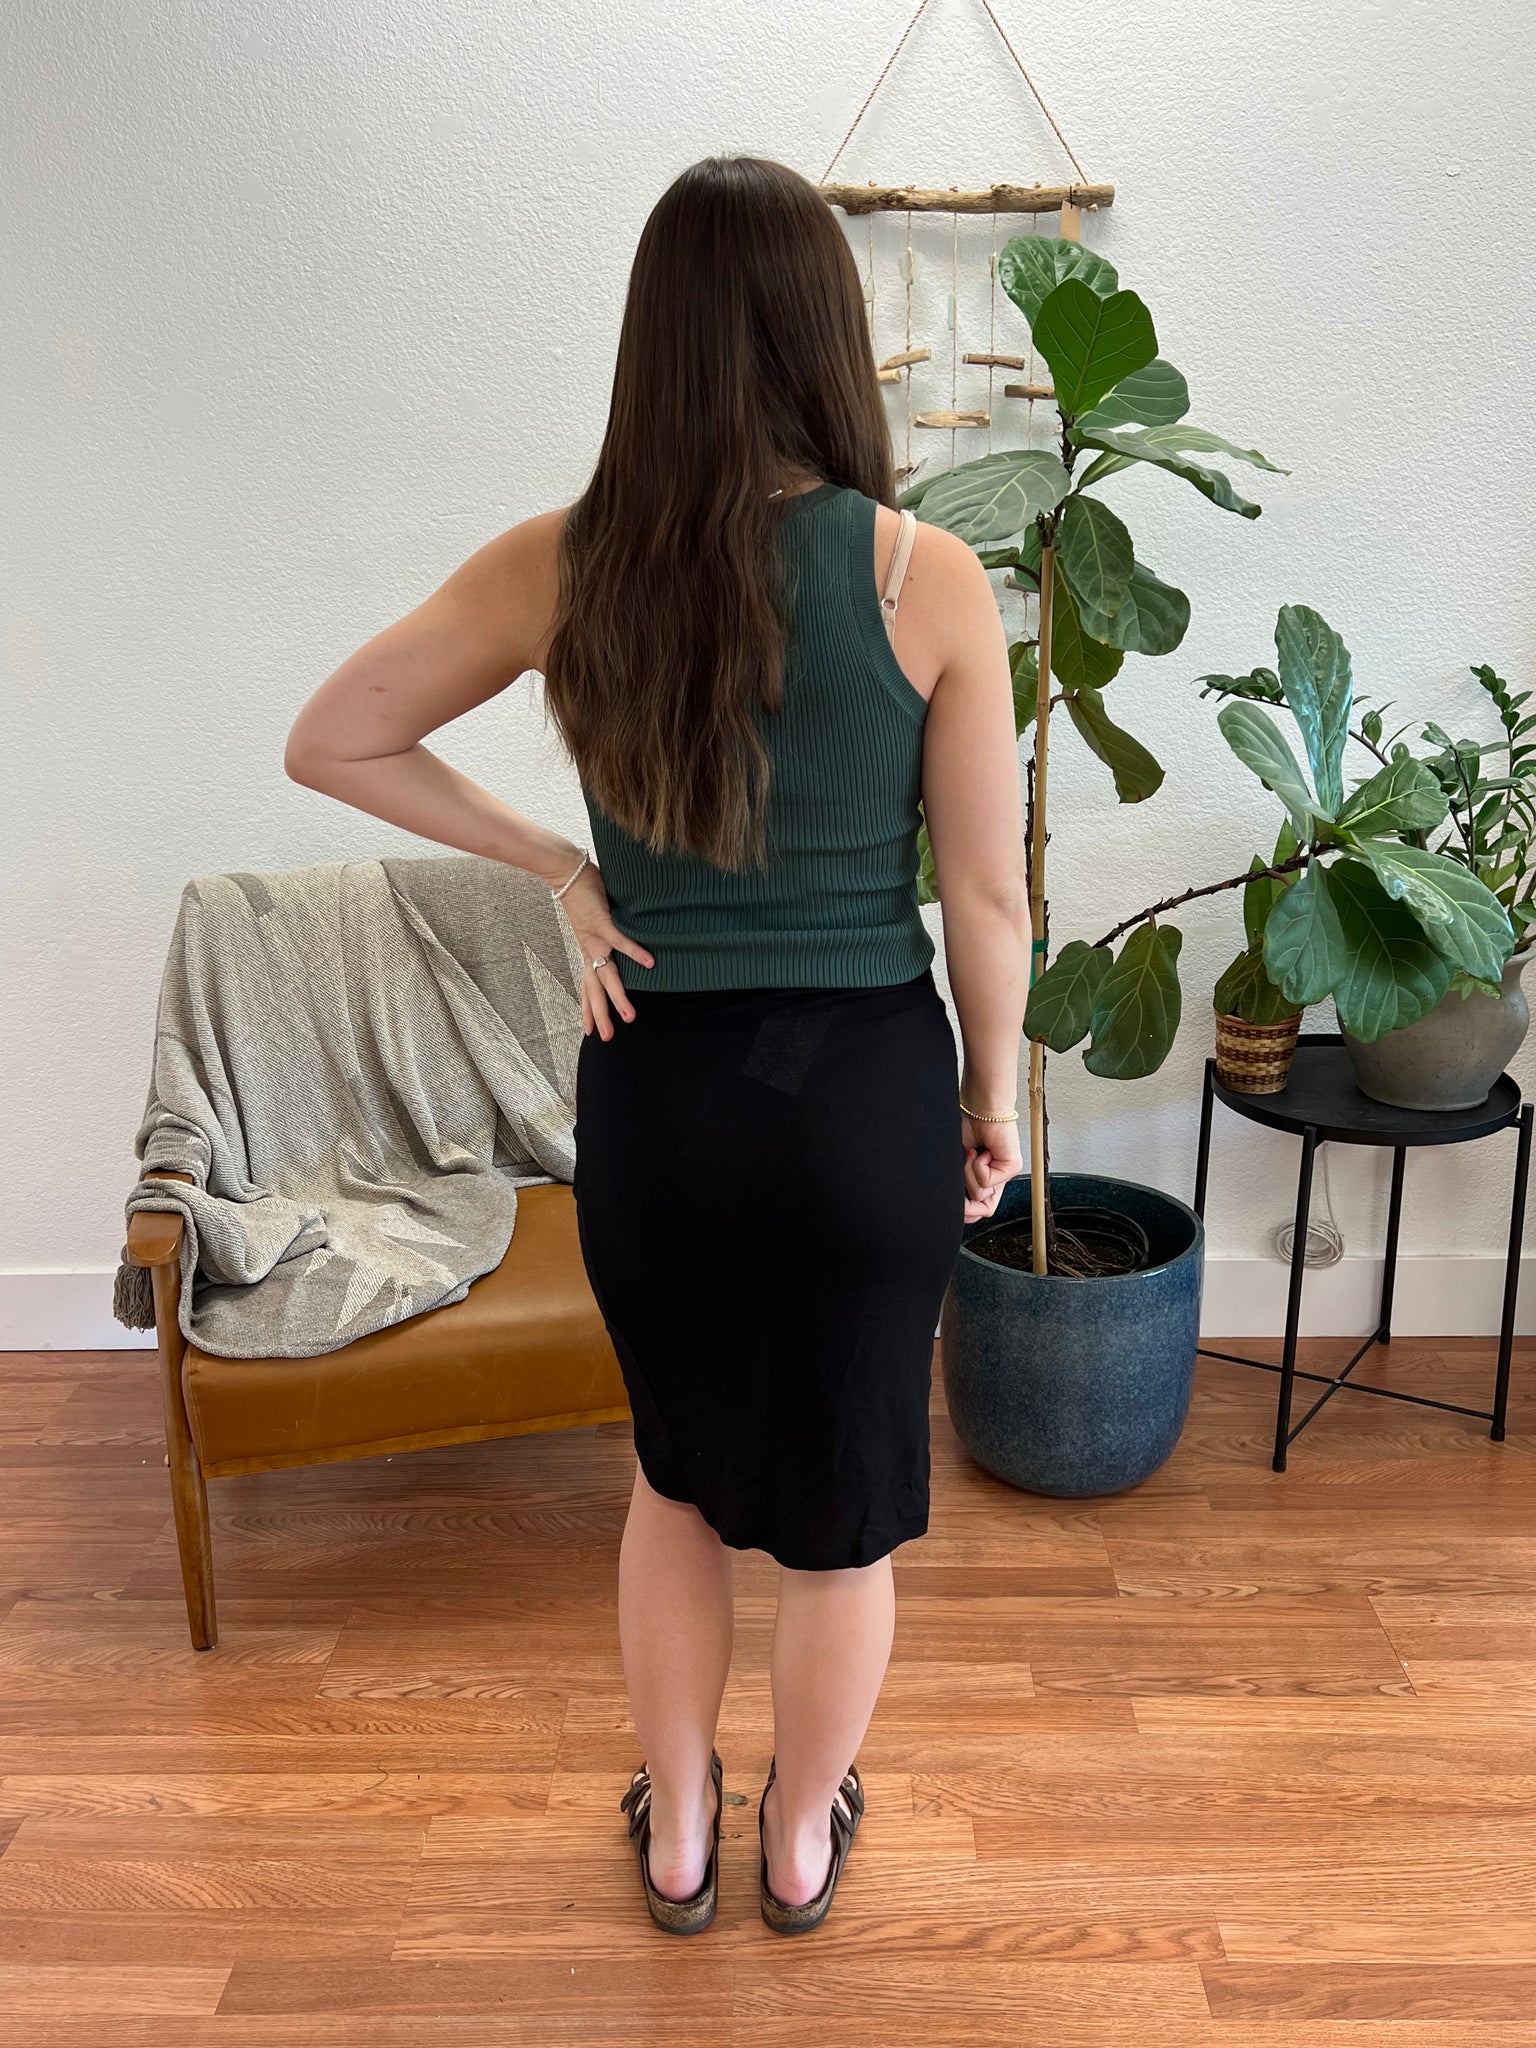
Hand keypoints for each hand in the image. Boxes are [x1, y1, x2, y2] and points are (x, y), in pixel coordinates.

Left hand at [556, 862, 653, 1039]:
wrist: (565, 872)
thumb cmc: (582, 893)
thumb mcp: (592, 920)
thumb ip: (605, 933)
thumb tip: (618, 940)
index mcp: (587, 950)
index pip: (588, 986)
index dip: (589, 1009)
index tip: (592, 1032)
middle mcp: (589, 948)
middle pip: (595, 988)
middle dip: (601, 1014)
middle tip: (608, 1038)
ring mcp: (595, 937)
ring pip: (606, 973)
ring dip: (618, 996)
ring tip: (630, 1016)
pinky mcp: (601, 921)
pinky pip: (620, 940)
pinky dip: (635, 952)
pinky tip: (650, 964)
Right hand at [961, 1111, 1022, 1222]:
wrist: (978, 1107)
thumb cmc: (966, 1127)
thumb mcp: (957, 1163)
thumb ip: (960, 1185)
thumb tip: (959, 1207)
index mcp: (984, 1179)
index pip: (979, 1211)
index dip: (965, 1211)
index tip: (954, 1202)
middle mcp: (997, 1180)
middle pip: (983, 1210)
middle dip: (966, 1198)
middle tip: (962, 1174)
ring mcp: (1006, 1174)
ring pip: (980, 1195)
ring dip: (968, 1173)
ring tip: (973, 1154)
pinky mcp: (1012, 1167)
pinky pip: (987, 1181)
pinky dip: (977, 1165)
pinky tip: (982, 1150)